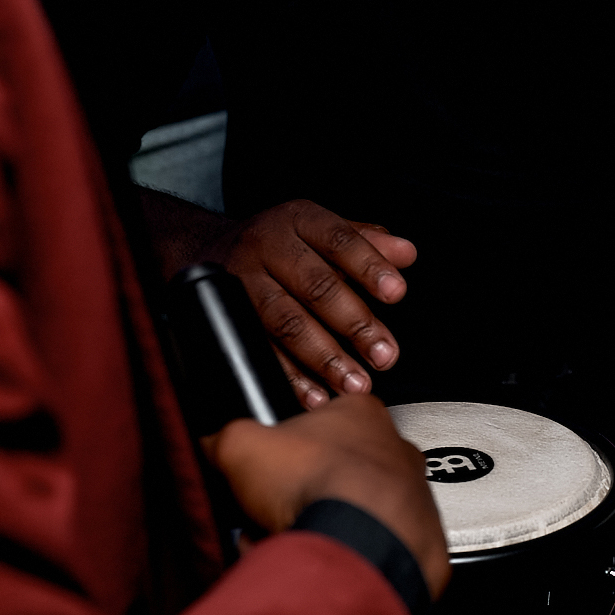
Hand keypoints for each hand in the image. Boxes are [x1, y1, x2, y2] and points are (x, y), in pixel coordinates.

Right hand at [202, 393, 450, 597]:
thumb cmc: (318, 485)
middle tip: (270, 513)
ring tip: (290, 541)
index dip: (280, 454)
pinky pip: (373, 546)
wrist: (359, 541)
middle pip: (333, 471)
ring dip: (319, 526)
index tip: (264, 474)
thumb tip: (212, 446)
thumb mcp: (241, 446)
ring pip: (354, 511)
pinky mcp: (418, 538)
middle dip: (298, 496)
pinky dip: (346, 554)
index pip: (315, 425)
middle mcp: (396, 450)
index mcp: (359, 413)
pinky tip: (319, 559)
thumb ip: (223, 439)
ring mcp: (414, 494)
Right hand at [210, 200, 416, 409]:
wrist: (209, 248)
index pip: (338, 239)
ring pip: (285, 321)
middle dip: (354, 323)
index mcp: (298, 220)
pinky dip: (289, 377)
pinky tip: (316, 395)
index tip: (396, 293)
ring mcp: (242, 281)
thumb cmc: (281, 244)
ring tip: (354, 381)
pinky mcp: (227, 317)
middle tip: (384, 354)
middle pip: (315, 285)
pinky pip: (259, 350)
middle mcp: (266, 246)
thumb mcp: (321, 231)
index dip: (369, 267)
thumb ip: (366, 242)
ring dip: (324, 357)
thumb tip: (405, 253)